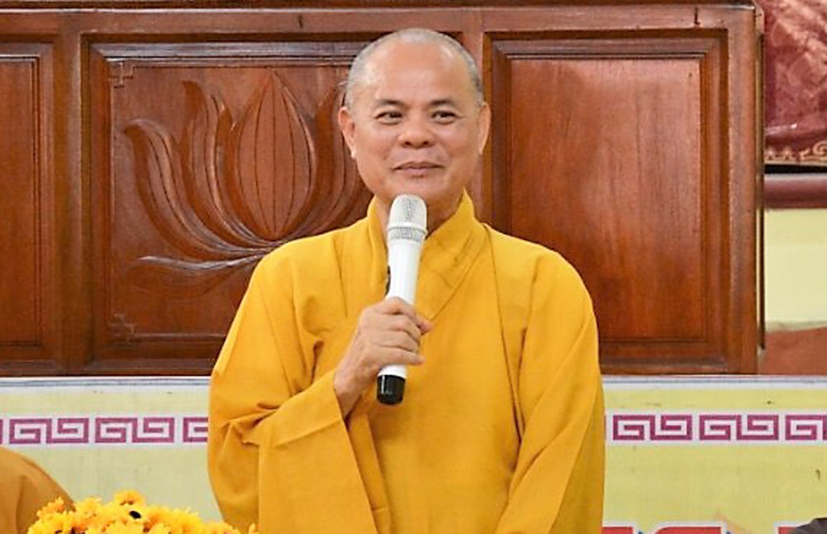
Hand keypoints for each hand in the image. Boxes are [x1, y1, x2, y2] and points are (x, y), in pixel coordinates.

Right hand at [333, 297, 431, 415]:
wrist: (348, 375)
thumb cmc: (366, 354)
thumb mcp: (380, 335)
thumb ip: (403, 327)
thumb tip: (427, 324)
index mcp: (369, 314)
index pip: (396, 303)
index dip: (413, 312)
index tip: (420, 323)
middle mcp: (368, 323)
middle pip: (404, 322)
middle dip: (416, 334)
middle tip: (416, 343)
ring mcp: (368, 339)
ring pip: (404, 338)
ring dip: (414, 348)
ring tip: (413, 353)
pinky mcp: (371, 355)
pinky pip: (401, 354)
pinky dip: (412, 358)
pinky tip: (416, 360)